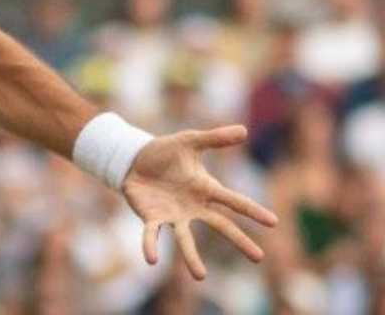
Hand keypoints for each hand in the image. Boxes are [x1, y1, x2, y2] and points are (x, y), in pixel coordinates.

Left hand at [121, 124, 277, 279]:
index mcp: (205, 188)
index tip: (273, 222)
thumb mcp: (189, 141)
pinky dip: (151, 246)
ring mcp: (174, 215)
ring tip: (200, 276)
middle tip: (259, 258)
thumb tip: (244, 130)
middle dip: (239, 240)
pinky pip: (152, 234)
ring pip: (186, 239)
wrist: (134, 159)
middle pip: (220, 225)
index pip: (233, 201)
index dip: (252, 210)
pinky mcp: (152, 217)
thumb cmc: (165, 152)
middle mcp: (194, 206)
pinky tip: (152, 259)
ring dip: (192, 258)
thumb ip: (214, 138)